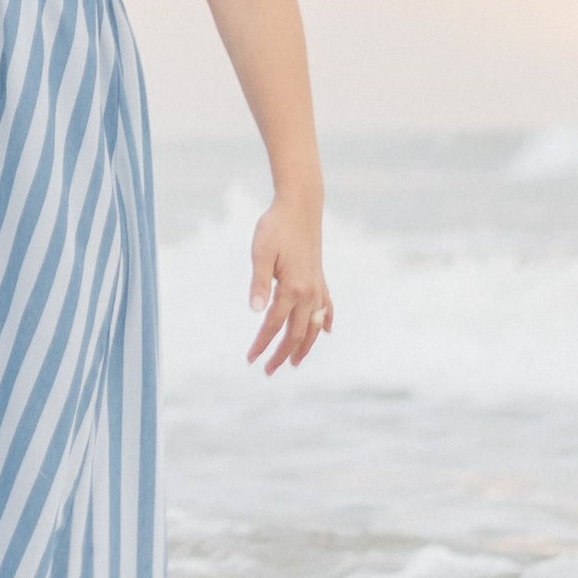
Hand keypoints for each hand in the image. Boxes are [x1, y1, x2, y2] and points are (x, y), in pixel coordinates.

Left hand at [246, 193, 332, 374]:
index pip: (273, 324)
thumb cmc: (276, 227)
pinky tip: (326, 331)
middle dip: (282, 354)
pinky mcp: (320, 278)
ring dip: (305, 345)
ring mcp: (317, 286)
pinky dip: (325, 322)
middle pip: (297, 333)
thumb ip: (259, 282)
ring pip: (314, 325)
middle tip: (268, 371)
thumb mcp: (261, 252)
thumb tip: (255, 310)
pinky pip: (326, 307)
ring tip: (294, 361)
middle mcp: (309, 293)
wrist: (301, 207)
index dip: (262, 344)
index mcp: (292, 288)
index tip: (251, 359)